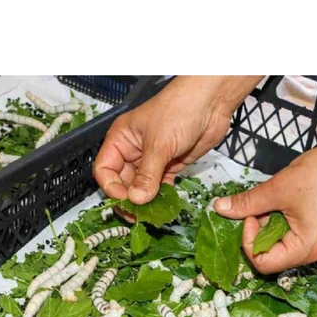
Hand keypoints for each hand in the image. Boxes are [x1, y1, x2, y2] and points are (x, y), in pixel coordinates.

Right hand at [94, 76, 262, 203]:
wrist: (212, 101)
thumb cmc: (179, 110)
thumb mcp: (159, 144)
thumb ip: (147, 175)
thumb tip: (136, 200)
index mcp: (120, 139)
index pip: (105, 170)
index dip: (112, 188)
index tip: (125, 201)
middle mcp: (133, 151)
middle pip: (122, 182)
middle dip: (129, 199)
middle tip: (137, 215)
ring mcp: (152, 159)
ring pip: (141, 187)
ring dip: (145, 201)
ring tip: (152, 214)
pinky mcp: (170, 165)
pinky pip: (160, 187)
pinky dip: (161, 197)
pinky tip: (165, 206)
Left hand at [214, 126, 316, 272]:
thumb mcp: (278, 188)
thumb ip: (247, 202)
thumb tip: (219, 208)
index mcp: (307, 248)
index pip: (263, 263)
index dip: (248, 240)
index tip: (249, 215)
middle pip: (273, 256)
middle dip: (259, 231)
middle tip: (259, 206)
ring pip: (283, 246)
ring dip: (271, 226)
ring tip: (276, 201)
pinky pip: (296, 238)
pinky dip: (284, 224)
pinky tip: (287, 204)